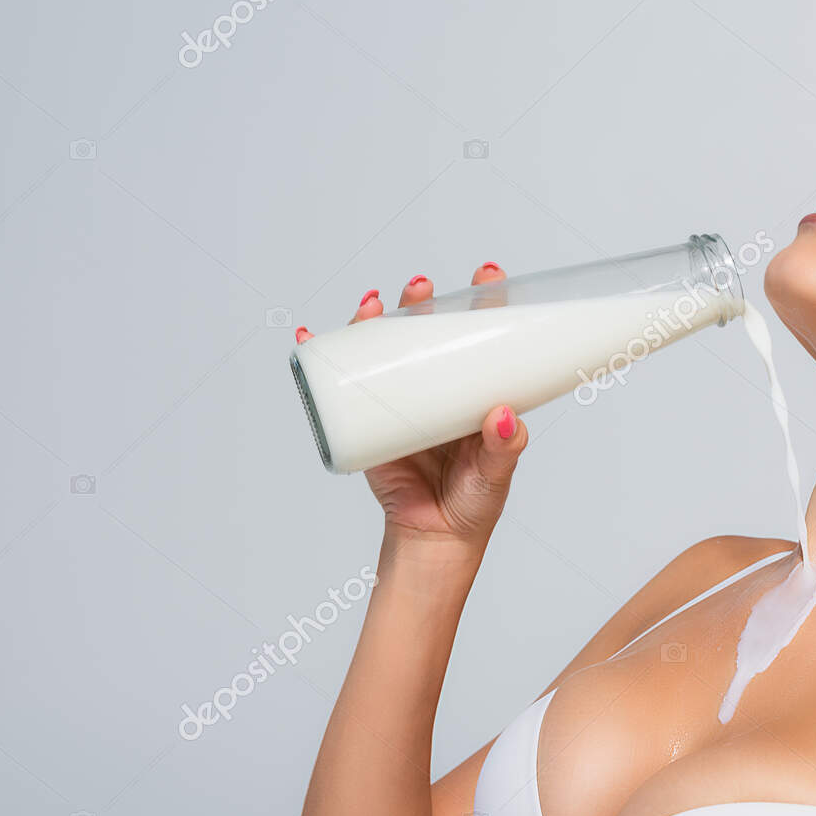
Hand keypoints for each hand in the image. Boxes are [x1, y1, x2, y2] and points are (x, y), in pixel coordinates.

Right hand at [348, 263, 528, 548]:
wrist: (431, 539)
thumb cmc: (472, 503)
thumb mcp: (495, 474)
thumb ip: (503, 449)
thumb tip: (504, 416)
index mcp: (471, 390)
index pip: (478, 335)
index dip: (481, 302)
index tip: (487, 276)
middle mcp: (435, 387)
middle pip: (425, 331)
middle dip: (421, 302)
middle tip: (421, 289)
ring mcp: (399, 400)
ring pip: (383, 349)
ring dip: (372, 320)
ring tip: (373, 305)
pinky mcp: (368, 420)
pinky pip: (342, 384)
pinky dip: (324, 356)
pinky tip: (312, 336)